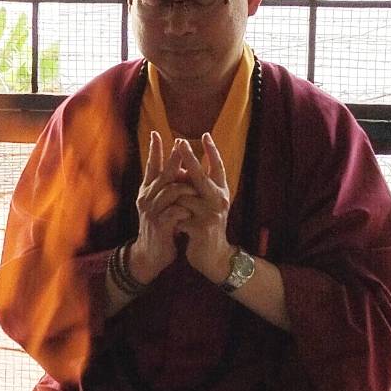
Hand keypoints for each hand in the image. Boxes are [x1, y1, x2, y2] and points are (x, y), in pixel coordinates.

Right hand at [128, 131, 187, 283]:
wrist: (150, 255)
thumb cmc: (159, 228)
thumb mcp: (158, 206)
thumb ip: (166, 189)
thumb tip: (178, 170)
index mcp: (147, 192)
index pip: (150, 167)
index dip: (153, 150)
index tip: (156, 133)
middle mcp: (147, 199)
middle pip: (162, 174)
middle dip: (173, 159)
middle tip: (181, 144)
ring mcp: (152, 212)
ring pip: (171, 191)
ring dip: (186, 187)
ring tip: (196, 186)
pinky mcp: (160, 226)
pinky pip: (175, 211)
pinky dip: (185, 209)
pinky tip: (190, 210)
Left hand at [163, 134, 233, 284]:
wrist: (213, 256)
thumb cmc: (206, 225)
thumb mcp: (208, 204)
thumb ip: (199, 188)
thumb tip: (182, 168)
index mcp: (221, 192)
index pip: (218, 167)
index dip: (212, 151)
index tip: (205, 134)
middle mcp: (219, 200)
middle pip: (201, 175)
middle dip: (190, 157)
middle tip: (180, 141)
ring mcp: (211, 214)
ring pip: (184, 196)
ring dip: (172, 199)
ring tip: (169, 207)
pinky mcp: (201, 228)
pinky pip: (179, 215)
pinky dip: (172, 218)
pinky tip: (172, 226)